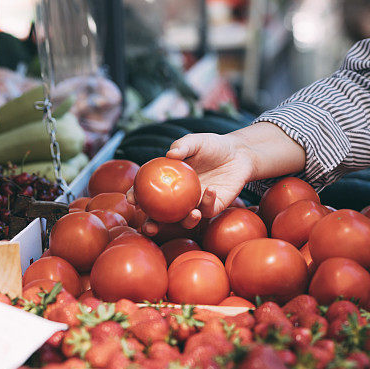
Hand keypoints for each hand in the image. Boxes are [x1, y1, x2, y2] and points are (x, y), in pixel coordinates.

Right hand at [126, 122, 306, 235]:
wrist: (238, 154)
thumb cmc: (212, 146)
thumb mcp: (196, 141)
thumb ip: (183, 145)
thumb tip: (170, 154)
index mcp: (168, 181)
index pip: (147, 192)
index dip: (136, 197)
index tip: (131, 200)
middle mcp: (178, 197)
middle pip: (160, 216)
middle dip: (152, 225)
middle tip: (149, 227)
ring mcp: (195, 204)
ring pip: (185, 220)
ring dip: (187, 221)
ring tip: (192, 213)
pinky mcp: (213, 207)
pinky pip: (208, 209)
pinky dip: (208, 201)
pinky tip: (211, 190)